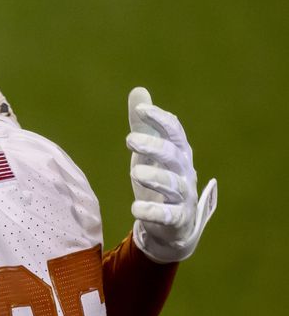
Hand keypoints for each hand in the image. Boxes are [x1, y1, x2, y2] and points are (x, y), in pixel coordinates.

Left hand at [127, 88, 216, 262]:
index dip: (160, 120)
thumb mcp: (150, 151)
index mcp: (179, 153)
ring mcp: (183, 197)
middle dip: (154, 146)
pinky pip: (168, 215)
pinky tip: (136, 209)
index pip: (175, 132)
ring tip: (135, 173)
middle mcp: (185, 172)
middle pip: (173, 156)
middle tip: (129, 139)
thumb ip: (144, 125)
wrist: (173, 225)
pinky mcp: (176, 219)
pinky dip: (152, 212)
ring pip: (173, 185)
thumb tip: (139, 90)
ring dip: (155, 177)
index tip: (141, 110)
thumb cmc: (160, 179)